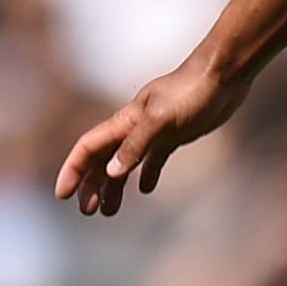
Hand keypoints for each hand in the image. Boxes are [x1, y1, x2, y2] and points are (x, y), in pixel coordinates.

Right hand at [56, 53, 249, 217]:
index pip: (89, 147)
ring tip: (109, 211)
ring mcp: (154, 131)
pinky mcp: (175, 134)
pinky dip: (147, 174)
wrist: (224, 74)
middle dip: (91, 185)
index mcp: (126, 121)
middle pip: (103, 159)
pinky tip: (146, 189)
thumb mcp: (162, 119)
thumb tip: (112, 172)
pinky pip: (153, 158)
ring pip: (125, 162)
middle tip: (86, 212)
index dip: (73, 170)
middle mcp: (135, 126)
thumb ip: (137, 144)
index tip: (63, 195)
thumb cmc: (192, 92)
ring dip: (114, 186)